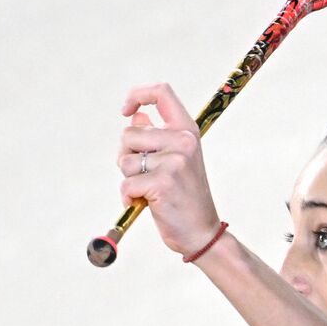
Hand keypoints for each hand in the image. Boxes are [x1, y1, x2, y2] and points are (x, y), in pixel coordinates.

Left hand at [117, 83, 222, 256]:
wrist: (201, 232)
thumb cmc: (184, 197)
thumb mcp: (176, 160)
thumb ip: (156, 137)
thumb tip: (136, 116)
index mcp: (187, 131)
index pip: (161, 92)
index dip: (138, 95)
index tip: (126, 110)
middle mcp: (183, 141)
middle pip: (129, 133)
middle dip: (126, 155)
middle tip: (142, 175)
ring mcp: (174, 161)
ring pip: (125, 159)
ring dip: (129, 178)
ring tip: (148, 190)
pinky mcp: (162, 182)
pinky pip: (126, 183)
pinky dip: (128, 196)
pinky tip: (143, 204)